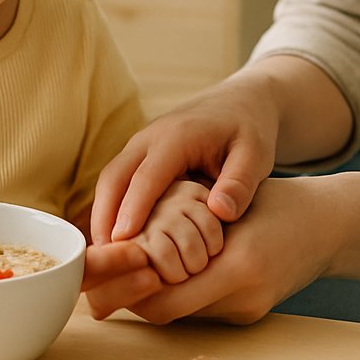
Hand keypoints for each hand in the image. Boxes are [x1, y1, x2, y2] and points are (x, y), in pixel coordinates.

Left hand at [86, 173, 359, 323]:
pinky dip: (176, 291)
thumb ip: (183, 220)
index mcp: (240, 265)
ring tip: (118, 273)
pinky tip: (158, 271)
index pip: (165, 296)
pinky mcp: (251, 314)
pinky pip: (200, 307)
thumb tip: (126, 242)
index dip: (126, 289)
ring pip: (180, 312)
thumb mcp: (227, 202)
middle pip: (167, 312)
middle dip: (129, 298)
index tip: (98, 275)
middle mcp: (244, 296)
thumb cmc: (278, 201)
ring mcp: (249, 310)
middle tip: (93, 285)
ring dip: (150, 294)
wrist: (328, 224)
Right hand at [91, 74, 279, 244]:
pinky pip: (118, 180)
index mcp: (177, 137)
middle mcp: (150, 138)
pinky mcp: (140, 154)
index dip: (132, 210)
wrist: (239, 102)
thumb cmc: (249, 131)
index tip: (122, 242)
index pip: (146, 177)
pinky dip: (111, 207)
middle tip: (103, 257)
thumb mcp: (256, 155)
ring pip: (110, 179)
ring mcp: (141, 145)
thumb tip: (219, 212)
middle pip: (114, 176)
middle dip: (104, 215)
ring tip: (105, 255)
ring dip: (103, 213)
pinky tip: (115, 238)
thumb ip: (240, 183)